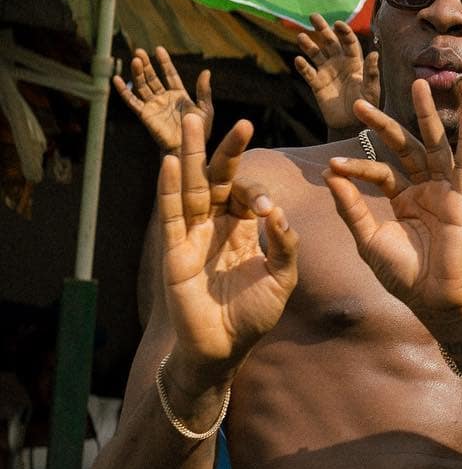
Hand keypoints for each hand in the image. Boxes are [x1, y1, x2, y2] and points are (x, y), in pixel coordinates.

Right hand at [112, 48, 212, 154]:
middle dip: (146, 65)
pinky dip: (124, 91)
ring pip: (142, 85)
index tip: (158, 49)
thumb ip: (203, 91)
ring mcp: (153, 105)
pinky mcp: (145, 114)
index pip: (170, 74)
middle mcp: (164, 98)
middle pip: (152, 77)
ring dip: (137, 73)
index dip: (164, 62)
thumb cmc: (198, 132)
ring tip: (135, 60)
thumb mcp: (205, 109)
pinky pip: (132, 101)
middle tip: (139, 51)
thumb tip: (206, 71)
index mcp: (179, 95)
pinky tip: (117, 79)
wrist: (187, 148)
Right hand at [159, 113, 298, 372]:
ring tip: (193, 121)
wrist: (224, 347)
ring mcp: (193, 234)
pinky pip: (171, 213)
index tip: (266, 210)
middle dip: (226, 150)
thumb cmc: (253, 314)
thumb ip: (285, 246)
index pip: (246, 192)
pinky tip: (172, 162)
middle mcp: (216, 225)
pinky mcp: (175, 249)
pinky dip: (170, 187)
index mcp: (243, 229)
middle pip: (218, 179)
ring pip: (192, 186)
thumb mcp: (281, 278)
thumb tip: (278, 213)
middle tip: (240, 122)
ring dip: (192, 154)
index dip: (256, 192)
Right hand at [293, 14, 379, 134]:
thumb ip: (372, 73)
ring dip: (308, 45)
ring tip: (301, 36)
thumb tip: (375, 53)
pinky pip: (308, 72)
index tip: (338, 24)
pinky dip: (303, 66)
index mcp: (355, 62)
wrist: (352, 126)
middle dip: (322, 29)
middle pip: (330, 42)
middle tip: (313, 16)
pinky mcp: (317, 84)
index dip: (344, 32)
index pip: (349, 42)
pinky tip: (299, 60)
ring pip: (316, 54)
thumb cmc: (366, 107)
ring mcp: (327, 72)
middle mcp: (339, 63)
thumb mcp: (371, 90)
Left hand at [324, 80, 461, 339]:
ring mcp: (443, 192)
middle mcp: (423, 190)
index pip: (379, 171)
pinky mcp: (460, 199)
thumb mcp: (367, 239)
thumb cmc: (402, 274)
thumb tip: (329, 173)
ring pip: (434, 147)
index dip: (356, 166)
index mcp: (402, 200)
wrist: (431, 298)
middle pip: (405, 148)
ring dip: (427, 116)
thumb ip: (350, 207)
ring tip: (420, 85)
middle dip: (385, 125)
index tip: (333, 164)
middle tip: (362, 103)